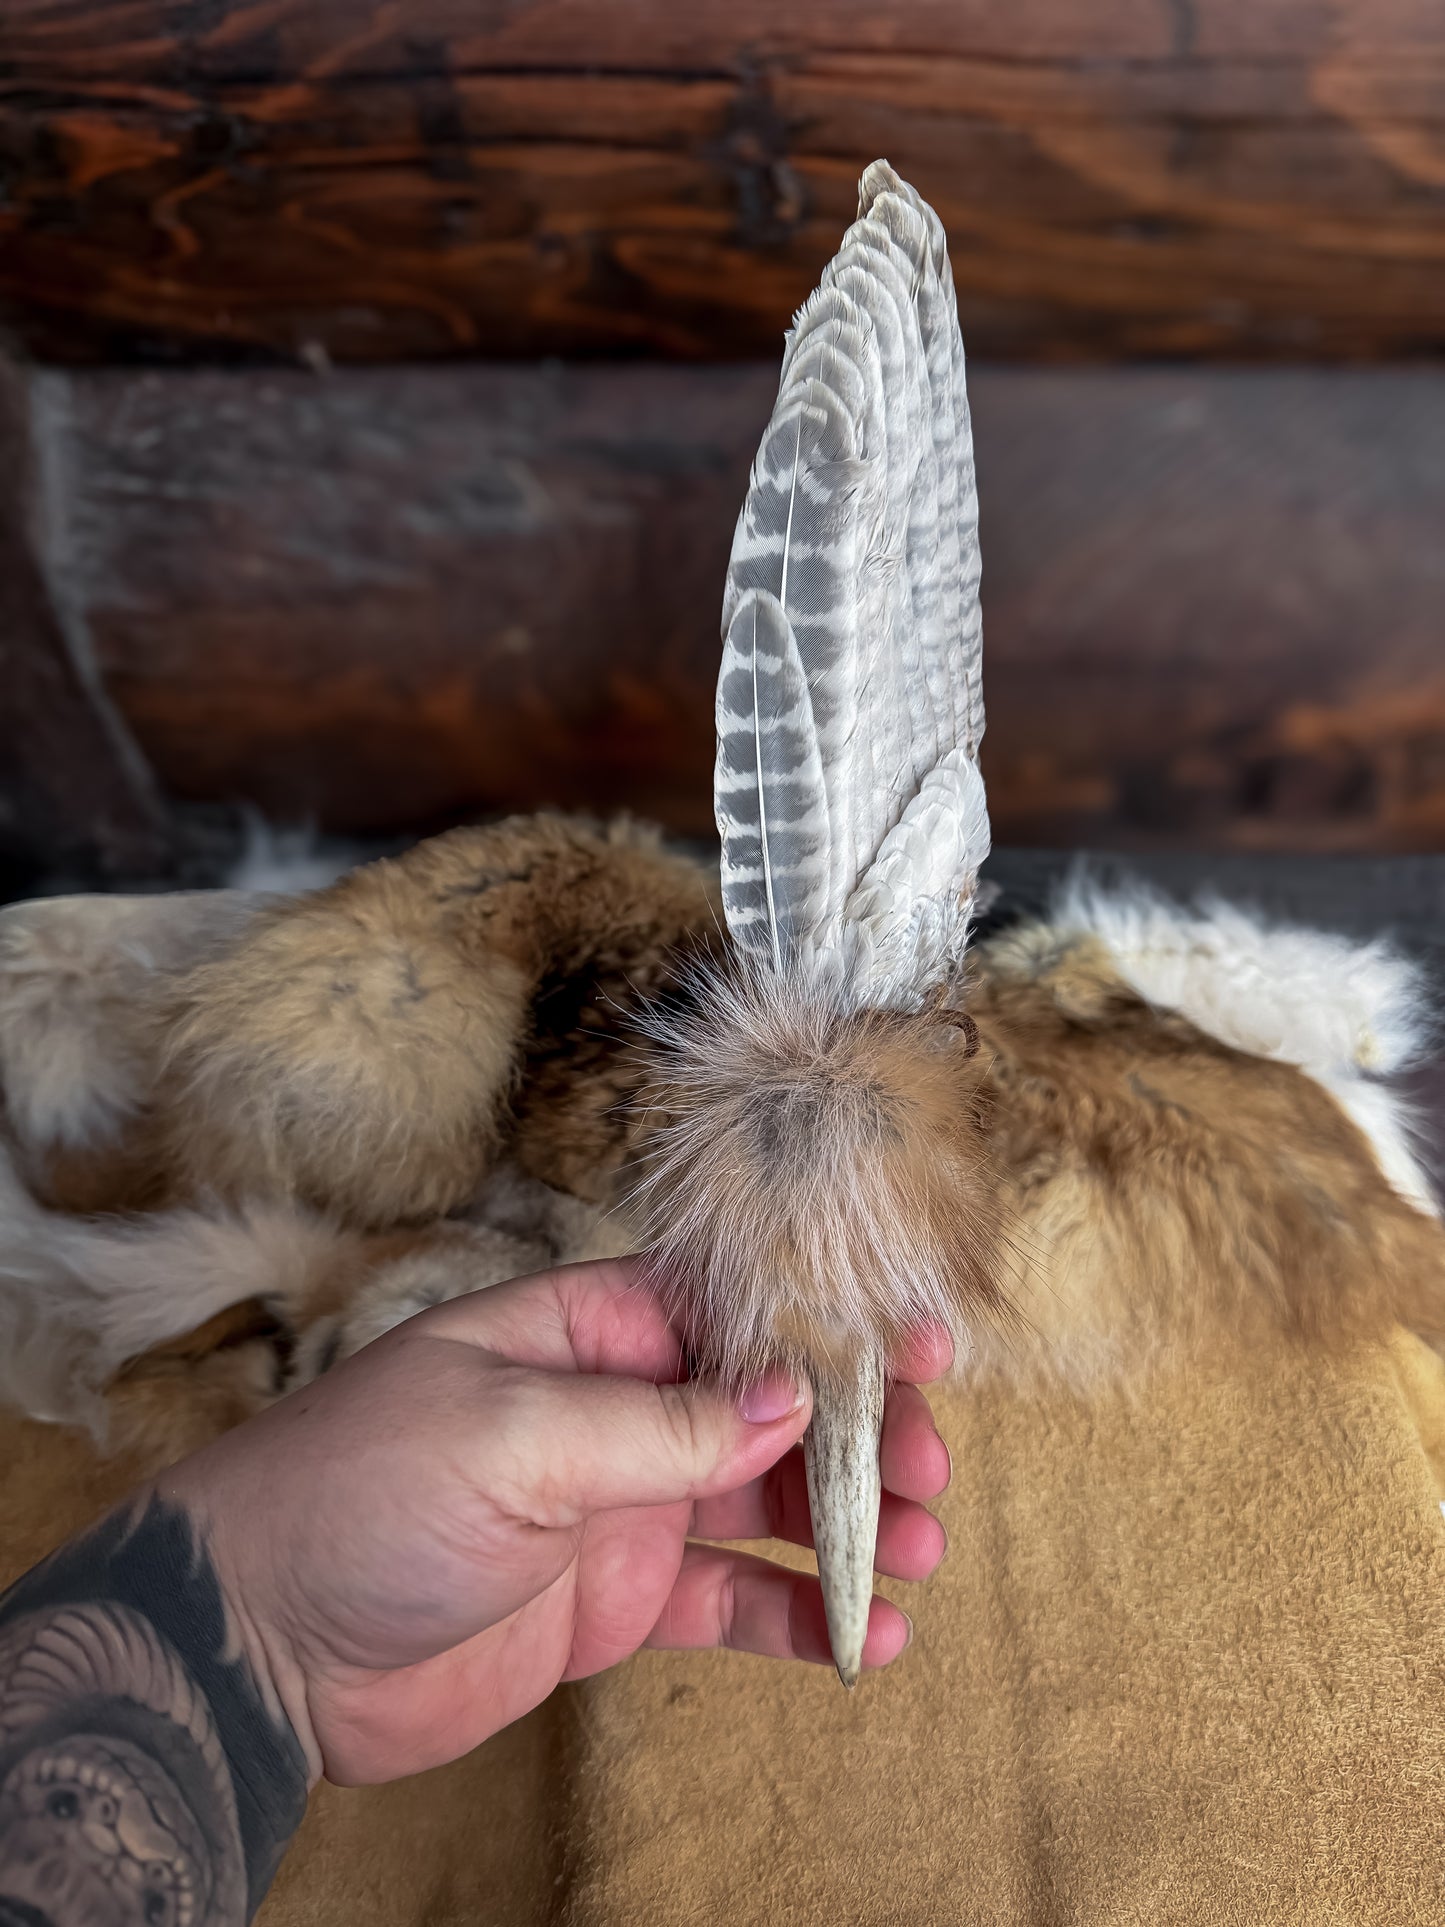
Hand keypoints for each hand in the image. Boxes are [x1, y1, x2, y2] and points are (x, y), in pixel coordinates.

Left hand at [161, 1259, 952, 1786]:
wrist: (259, 1639)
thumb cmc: (358, 1490)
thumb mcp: (512, 1436)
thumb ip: (658, 1424)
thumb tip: (787, 1398)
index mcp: (581, 1331)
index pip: (728, 1308)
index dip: (825, 1324)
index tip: (917, 1343)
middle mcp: (611, 1408)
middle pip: (764, 1406)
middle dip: (853, 1432)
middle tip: (926, 1470)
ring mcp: (616, 1506)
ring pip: (759, 1501)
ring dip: (842, 1522)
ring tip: (919, 1548)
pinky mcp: (611, 1602)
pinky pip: (724, 1601)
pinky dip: (794, 1615)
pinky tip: (863, 1635)